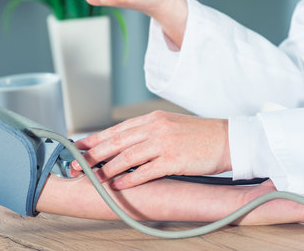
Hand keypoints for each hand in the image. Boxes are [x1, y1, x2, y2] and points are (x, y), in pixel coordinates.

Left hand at [72, 110, 230, 189]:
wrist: (227, 139)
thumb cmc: (198, 134)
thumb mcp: (169, 125)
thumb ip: (147, 132)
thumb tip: (124, 145)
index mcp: (152, 118)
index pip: (117, 129)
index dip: (95, 139)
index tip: (79, 147)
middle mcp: (155, 128)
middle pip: (116, 142)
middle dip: (93, 154)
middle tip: (76, 164)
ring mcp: (164, 143)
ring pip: (126, 157)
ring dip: (106, 168)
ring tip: (93, 178)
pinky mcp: (174, 161)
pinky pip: (145, 171)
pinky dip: (129, 179)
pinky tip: (117, 184)